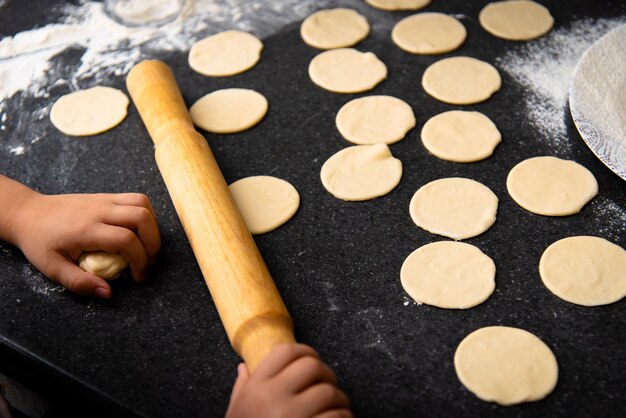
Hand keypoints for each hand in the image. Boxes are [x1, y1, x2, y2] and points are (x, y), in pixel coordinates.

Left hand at [9, 191, 159, 298]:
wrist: (28, 214)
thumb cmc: (39, 242)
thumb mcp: (53, 269)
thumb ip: (80, 283)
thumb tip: (107, 293)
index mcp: (86, 230)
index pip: (126, 240)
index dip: (140, 260)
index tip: (138, 276)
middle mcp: (98, 211)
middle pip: (141, 218)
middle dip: (153, 243)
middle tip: (149, 262)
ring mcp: (104, 200)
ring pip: (143, 205)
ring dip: (153, 227)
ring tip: (147, 246)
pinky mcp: (106, 196)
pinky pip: (136, 199)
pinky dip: (146, 215)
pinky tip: (140, 231)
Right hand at [226, 344, 351, 417]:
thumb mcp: (236, 414)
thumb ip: (241, 390)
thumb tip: (244, 369)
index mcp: (256, 388)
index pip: (286, 351)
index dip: (305, 352)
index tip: (311, 361)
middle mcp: (273, 397)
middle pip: (313, 365)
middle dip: (326, 374)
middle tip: (326, 386)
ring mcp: (293, 417)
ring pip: (330, 392)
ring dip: (339, 401)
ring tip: (335, 409)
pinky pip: (339, 417)